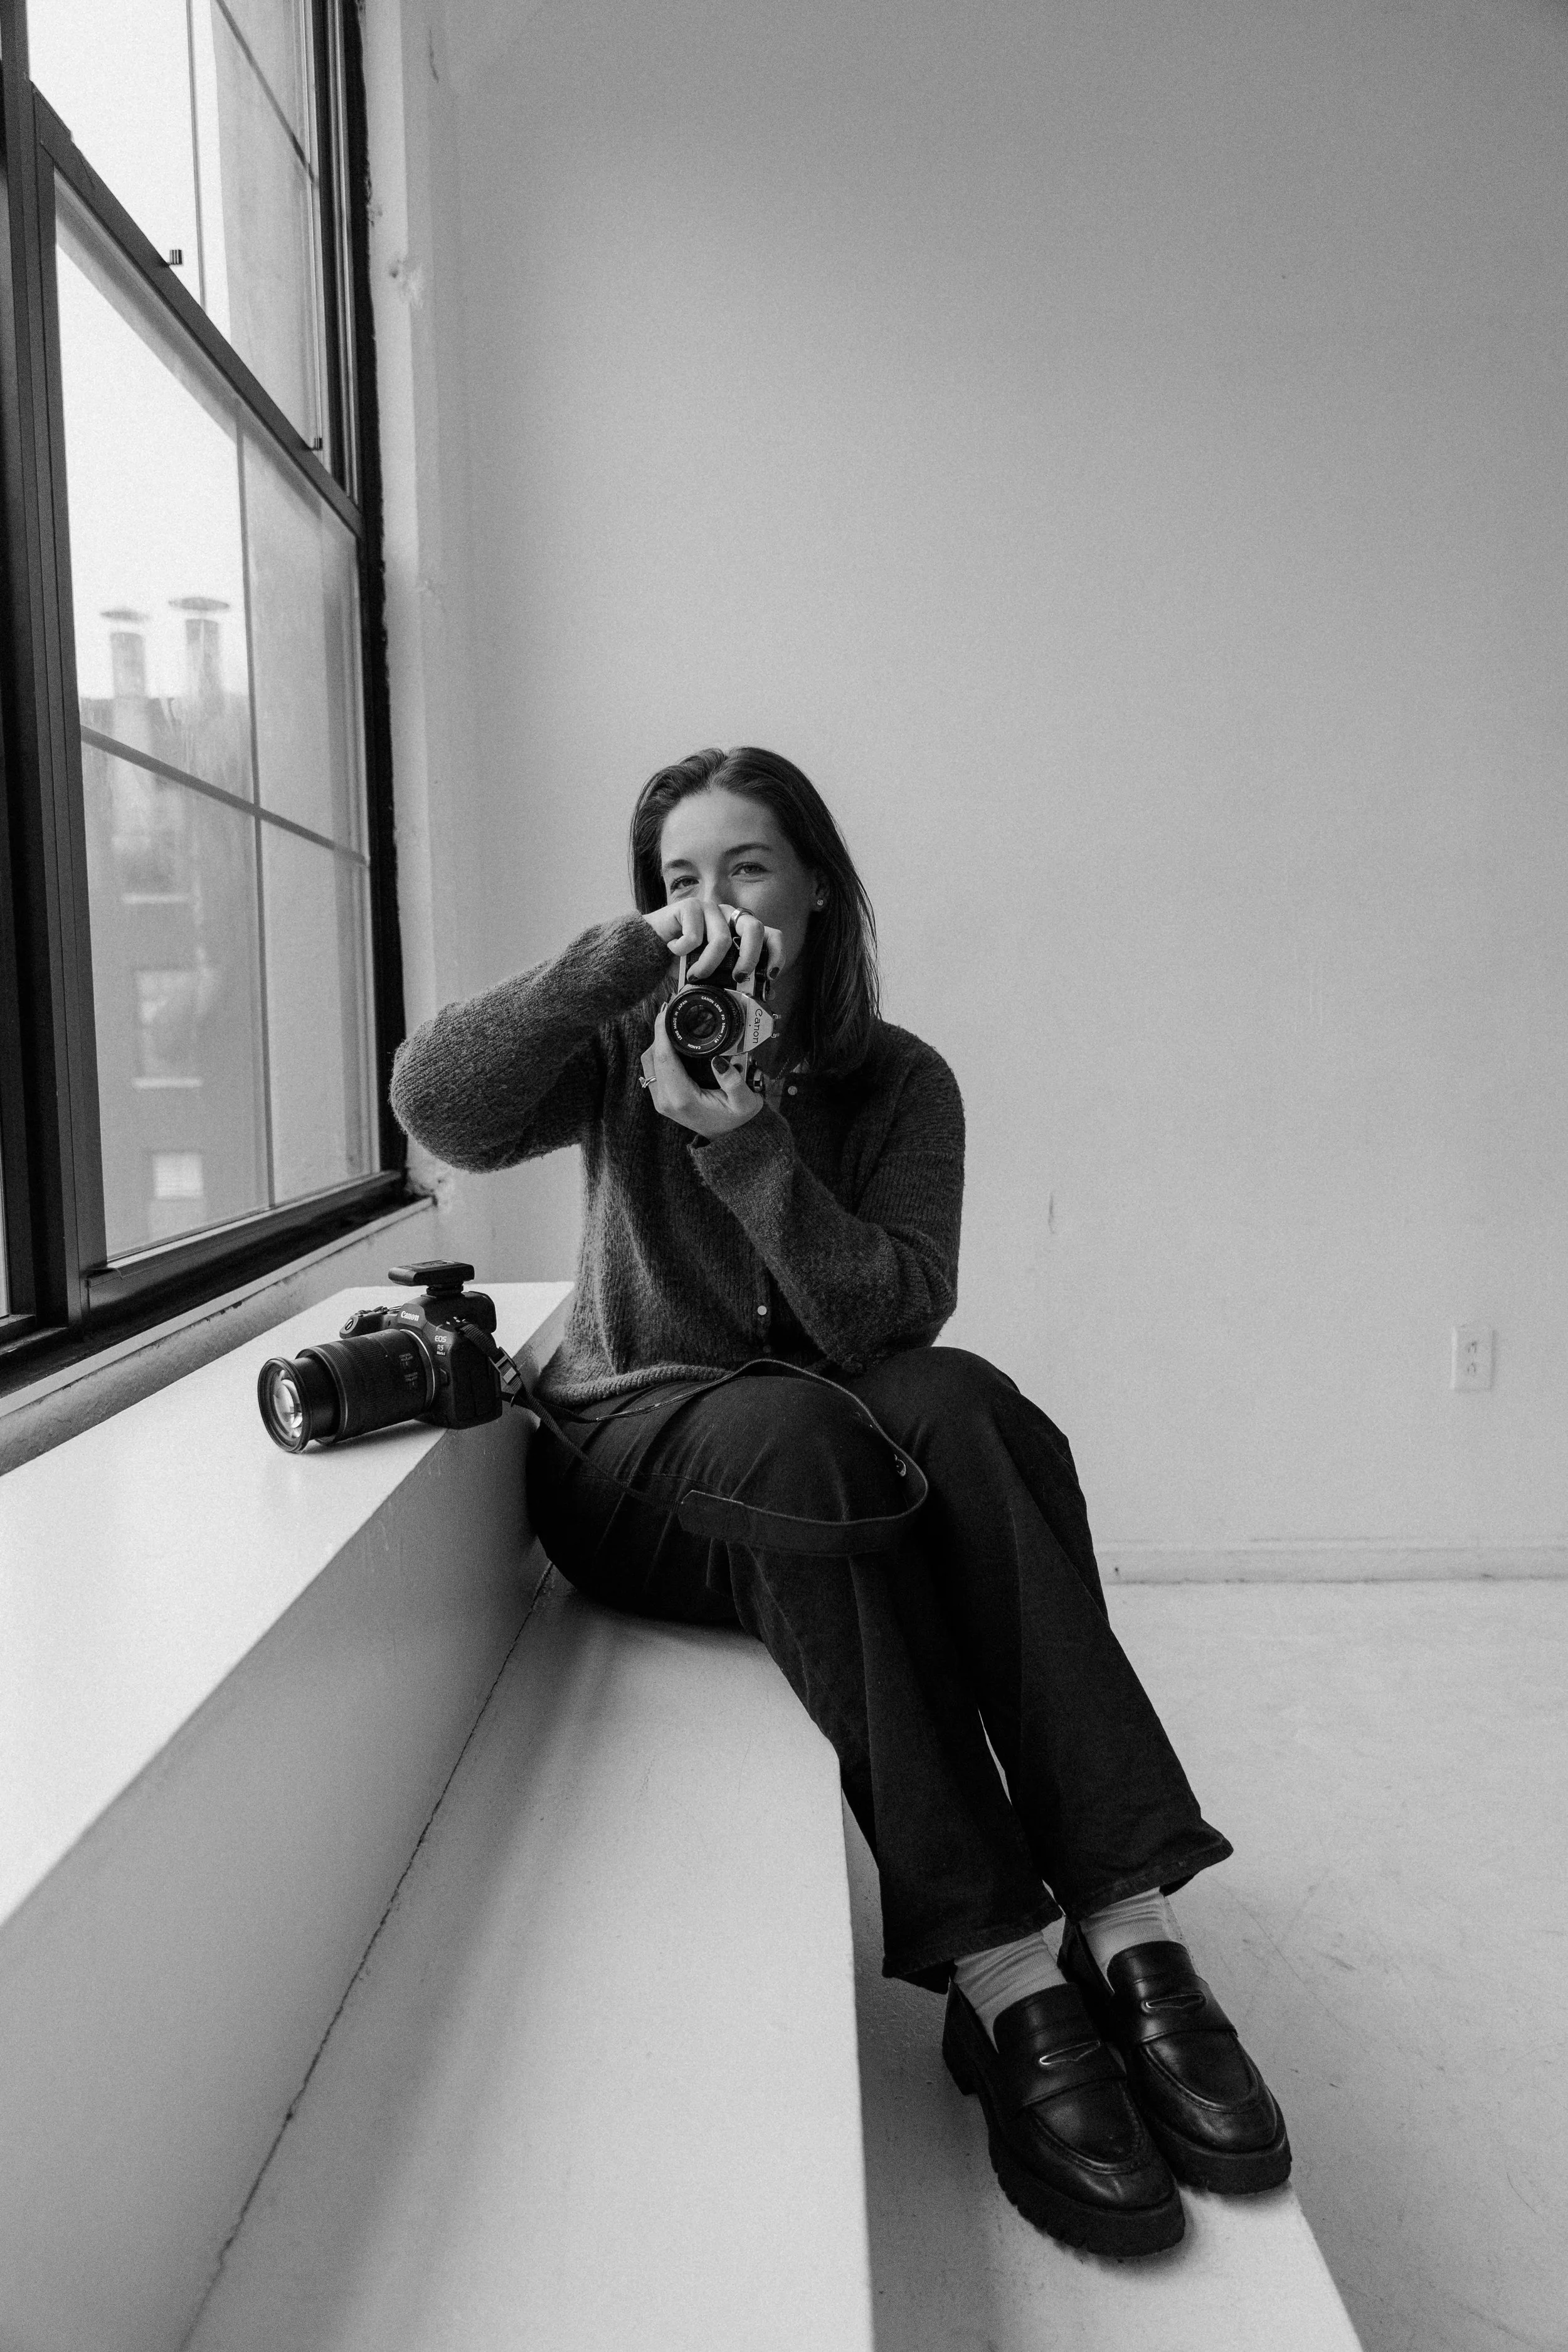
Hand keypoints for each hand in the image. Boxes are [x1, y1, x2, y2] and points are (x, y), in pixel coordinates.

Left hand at [639, 1005, 767, 1135]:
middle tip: (672, 1011)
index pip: (663, 1056)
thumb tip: (719, 1061)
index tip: (667, 1011)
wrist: (729, 1139)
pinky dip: (659, 1052)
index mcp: (682, 1098)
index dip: (662, 1031)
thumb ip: (734, 1082)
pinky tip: (671, 1041)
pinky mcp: (661, 1098)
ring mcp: (661, 1100)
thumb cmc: (737, 1120)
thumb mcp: (745, 1102)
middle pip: (652, 1056)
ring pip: (648, 1061)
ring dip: (658, 1041)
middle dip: (659, 1031)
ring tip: (672, 1024)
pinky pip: (652, 1069)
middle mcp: (666, 1100)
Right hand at [643, 898, 784, 988]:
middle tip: (738, 977)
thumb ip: (737, 979)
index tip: (770, 976)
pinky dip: (682, 951)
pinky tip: (674, 950)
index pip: (771, 934)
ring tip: (695, 975)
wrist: (648, 949)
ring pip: (721, 938)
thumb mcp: (714, 974)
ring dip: (707, 964)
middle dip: (749, 957)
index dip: (777, 953)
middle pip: (754, 928)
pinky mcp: (689, 906)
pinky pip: (694, 936)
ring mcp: (710, 909)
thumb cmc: (684, 961)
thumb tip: (767, 994)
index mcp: (740, 931)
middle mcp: (729, 916)